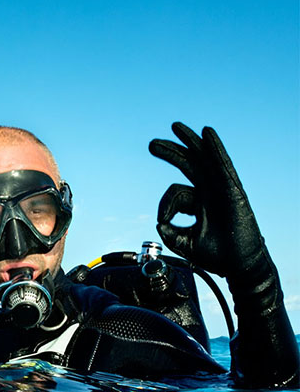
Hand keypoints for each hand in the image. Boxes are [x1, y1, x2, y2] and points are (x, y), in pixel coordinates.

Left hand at [148, 122, 267, 280]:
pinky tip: (206, 132)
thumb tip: (158, 223)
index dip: (164, 206)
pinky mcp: (233, 189)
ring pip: (203, 158)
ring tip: (174, 127)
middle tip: (152, 144)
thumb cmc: (216, 255)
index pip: (174, 193)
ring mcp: (221, 188)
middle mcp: (209, 192)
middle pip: (188, 164)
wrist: (238, 265)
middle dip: (171, 152)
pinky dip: (214, 147)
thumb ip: (170, 233)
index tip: (162, 221)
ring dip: (189, 142)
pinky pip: (222, 164)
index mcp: (197, 203)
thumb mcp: (185, 243)